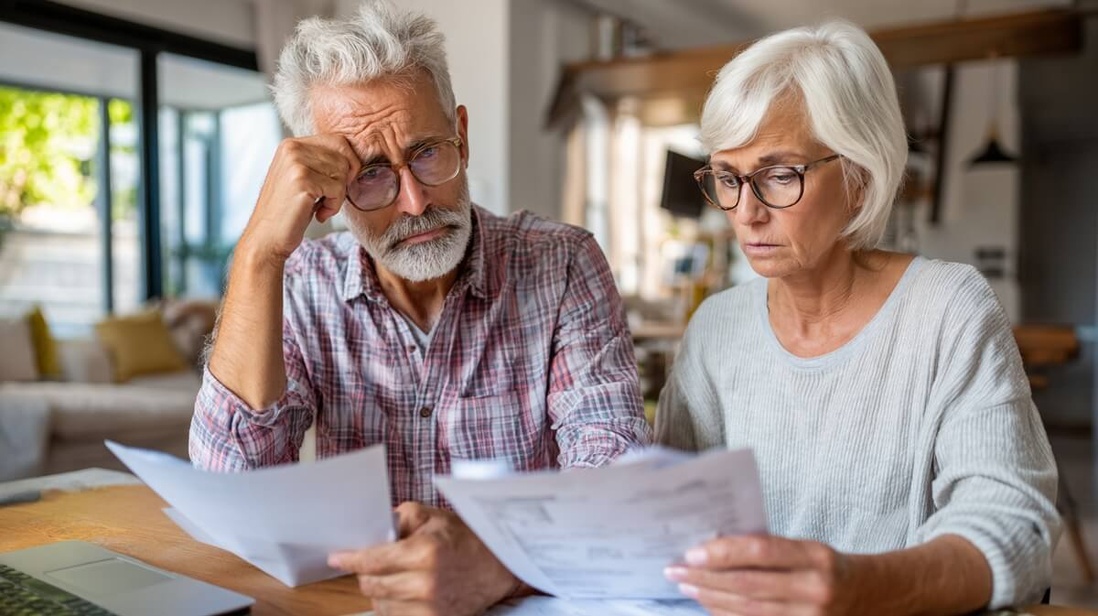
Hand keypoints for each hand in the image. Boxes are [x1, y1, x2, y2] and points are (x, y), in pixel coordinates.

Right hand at [238, 134, 358, 264]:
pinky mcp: (302, 180)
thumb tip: (355, 160)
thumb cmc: (289, 211)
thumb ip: (321, 163)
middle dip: (343, 181)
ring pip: (342, 173)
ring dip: (337, 196)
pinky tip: (318, 214)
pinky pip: (337, 189)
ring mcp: (296, 162)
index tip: (339, 184)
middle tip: (328, 199)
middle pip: (343, 156)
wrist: (266, 237)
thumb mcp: (303, 178)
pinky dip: (333, 206)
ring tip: (319, 207)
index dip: (349, 164)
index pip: (339, 141)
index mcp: (292, 144)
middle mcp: (292, 148)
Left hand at [328, 502, 519, 615]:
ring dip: (379, 590)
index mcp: (424, 551)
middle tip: (370, 564)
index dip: (350, 559)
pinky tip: (403, 592)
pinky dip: (393, 605)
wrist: (501, 567)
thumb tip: (375, 528)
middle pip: (371, 584)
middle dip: (365, 573)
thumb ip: (402, 517)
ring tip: (393, 577)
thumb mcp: (436, 517)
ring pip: (380, 603)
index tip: (336, 558)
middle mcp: (425, 581)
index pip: (372, 559)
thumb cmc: (467, 539)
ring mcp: (430, 606)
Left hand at [664, 535, 860, 615]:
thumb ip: (768, 548)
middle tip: (676, 570)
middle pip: (749, 585)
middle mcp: (815, 589)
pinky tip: (709, 605)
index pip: (761, 550)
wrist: (870, 597)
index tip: (692, 552)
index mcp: (816, 557)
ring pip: (749, 611)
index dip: (724, 552)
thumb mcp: (807, 548)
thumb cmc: (826, 566)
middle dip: (706, 578)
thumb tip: (715, 546)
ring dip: (711, 599)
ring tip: (686, 586)